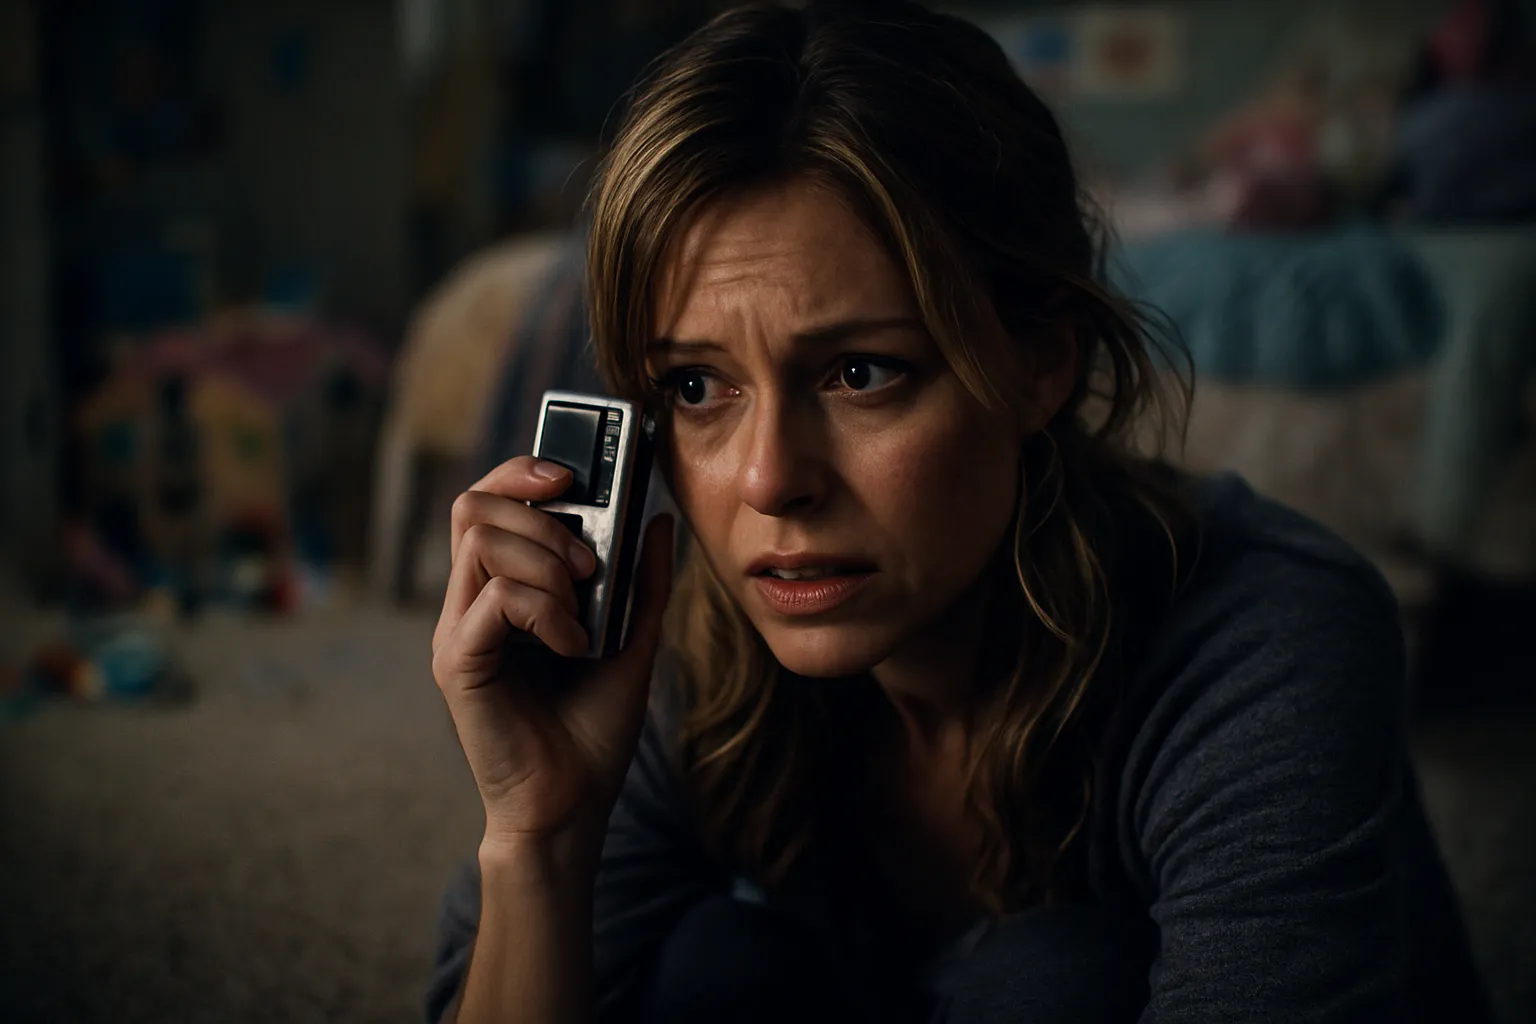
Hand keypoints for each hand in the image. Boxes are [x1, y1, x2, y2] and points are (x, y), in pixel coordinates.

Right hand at [431, 456, 673, 868]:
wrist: (572, 807)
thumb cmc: (592, 731)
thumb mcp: (633, 641)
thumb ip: (643, 581)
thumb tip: (659, 519)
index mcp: (500, 592)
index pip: (486, 503)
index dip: (521, 473)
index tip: (572, 479)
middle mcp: (469, 605)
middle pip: (473, 507)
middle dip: (541, 516)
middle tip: (588, 564)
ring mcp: (459, 632)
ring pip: (480, 541)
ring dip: (546, 562)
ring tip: (582, 610)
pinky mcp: (459, 663)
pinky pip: (495, 598)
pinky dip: (546, 611)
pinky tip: (574, 646)